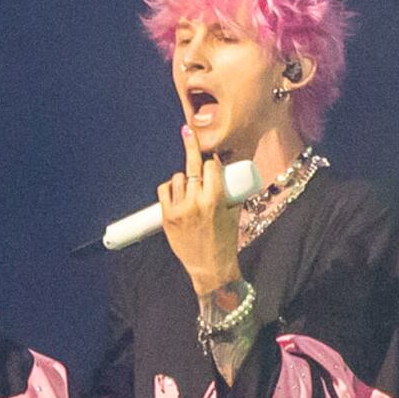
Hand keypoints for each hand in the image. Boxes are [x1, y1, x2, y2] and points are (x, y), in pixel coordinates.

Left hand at [157, 136, 241, 300]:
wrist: (210, 268)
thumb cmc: (225, 240)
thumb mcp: (234, 212)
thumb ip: (230, 192)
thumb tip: (226, 171)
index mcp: (216, 200)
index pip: (210, 167)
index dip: (211, 161)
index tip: (211, 157)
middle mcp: (195, 202)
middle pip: (192, 167)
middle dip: (191, 145)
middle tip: (188, 129)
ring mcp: (179, 210)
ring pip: (178, 178)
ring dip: (184, 178)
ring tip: (191, 190)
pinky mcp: (166, 217)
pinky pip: (164, 191)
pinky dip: (170, 188)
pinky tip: (176, 191)